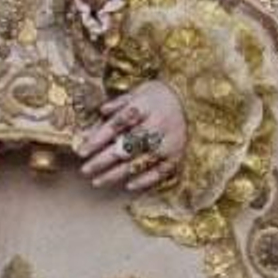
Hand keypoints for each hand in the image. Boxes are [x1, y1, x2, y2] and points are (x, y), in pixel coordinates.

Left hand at [77, 80, 186, 194]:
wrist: (195, 101)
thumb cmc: (162, 95)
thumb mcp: (140, 91)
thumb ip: (120, 102)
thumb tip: (101, 112)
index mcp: (144, 107)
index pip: (116, 125)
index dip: (98, 138)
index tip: (82, 151)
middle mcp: (155, 125)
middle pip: (124, 146)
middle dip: (102, 161)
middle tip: (84, 170)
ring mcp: (167, 143)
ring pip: (138, 162)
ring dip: (116, 174)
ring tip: (97, 181)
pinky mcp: (176, 155)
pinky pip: (159, 172)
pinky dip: (144, 180)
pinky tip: (128, 185)